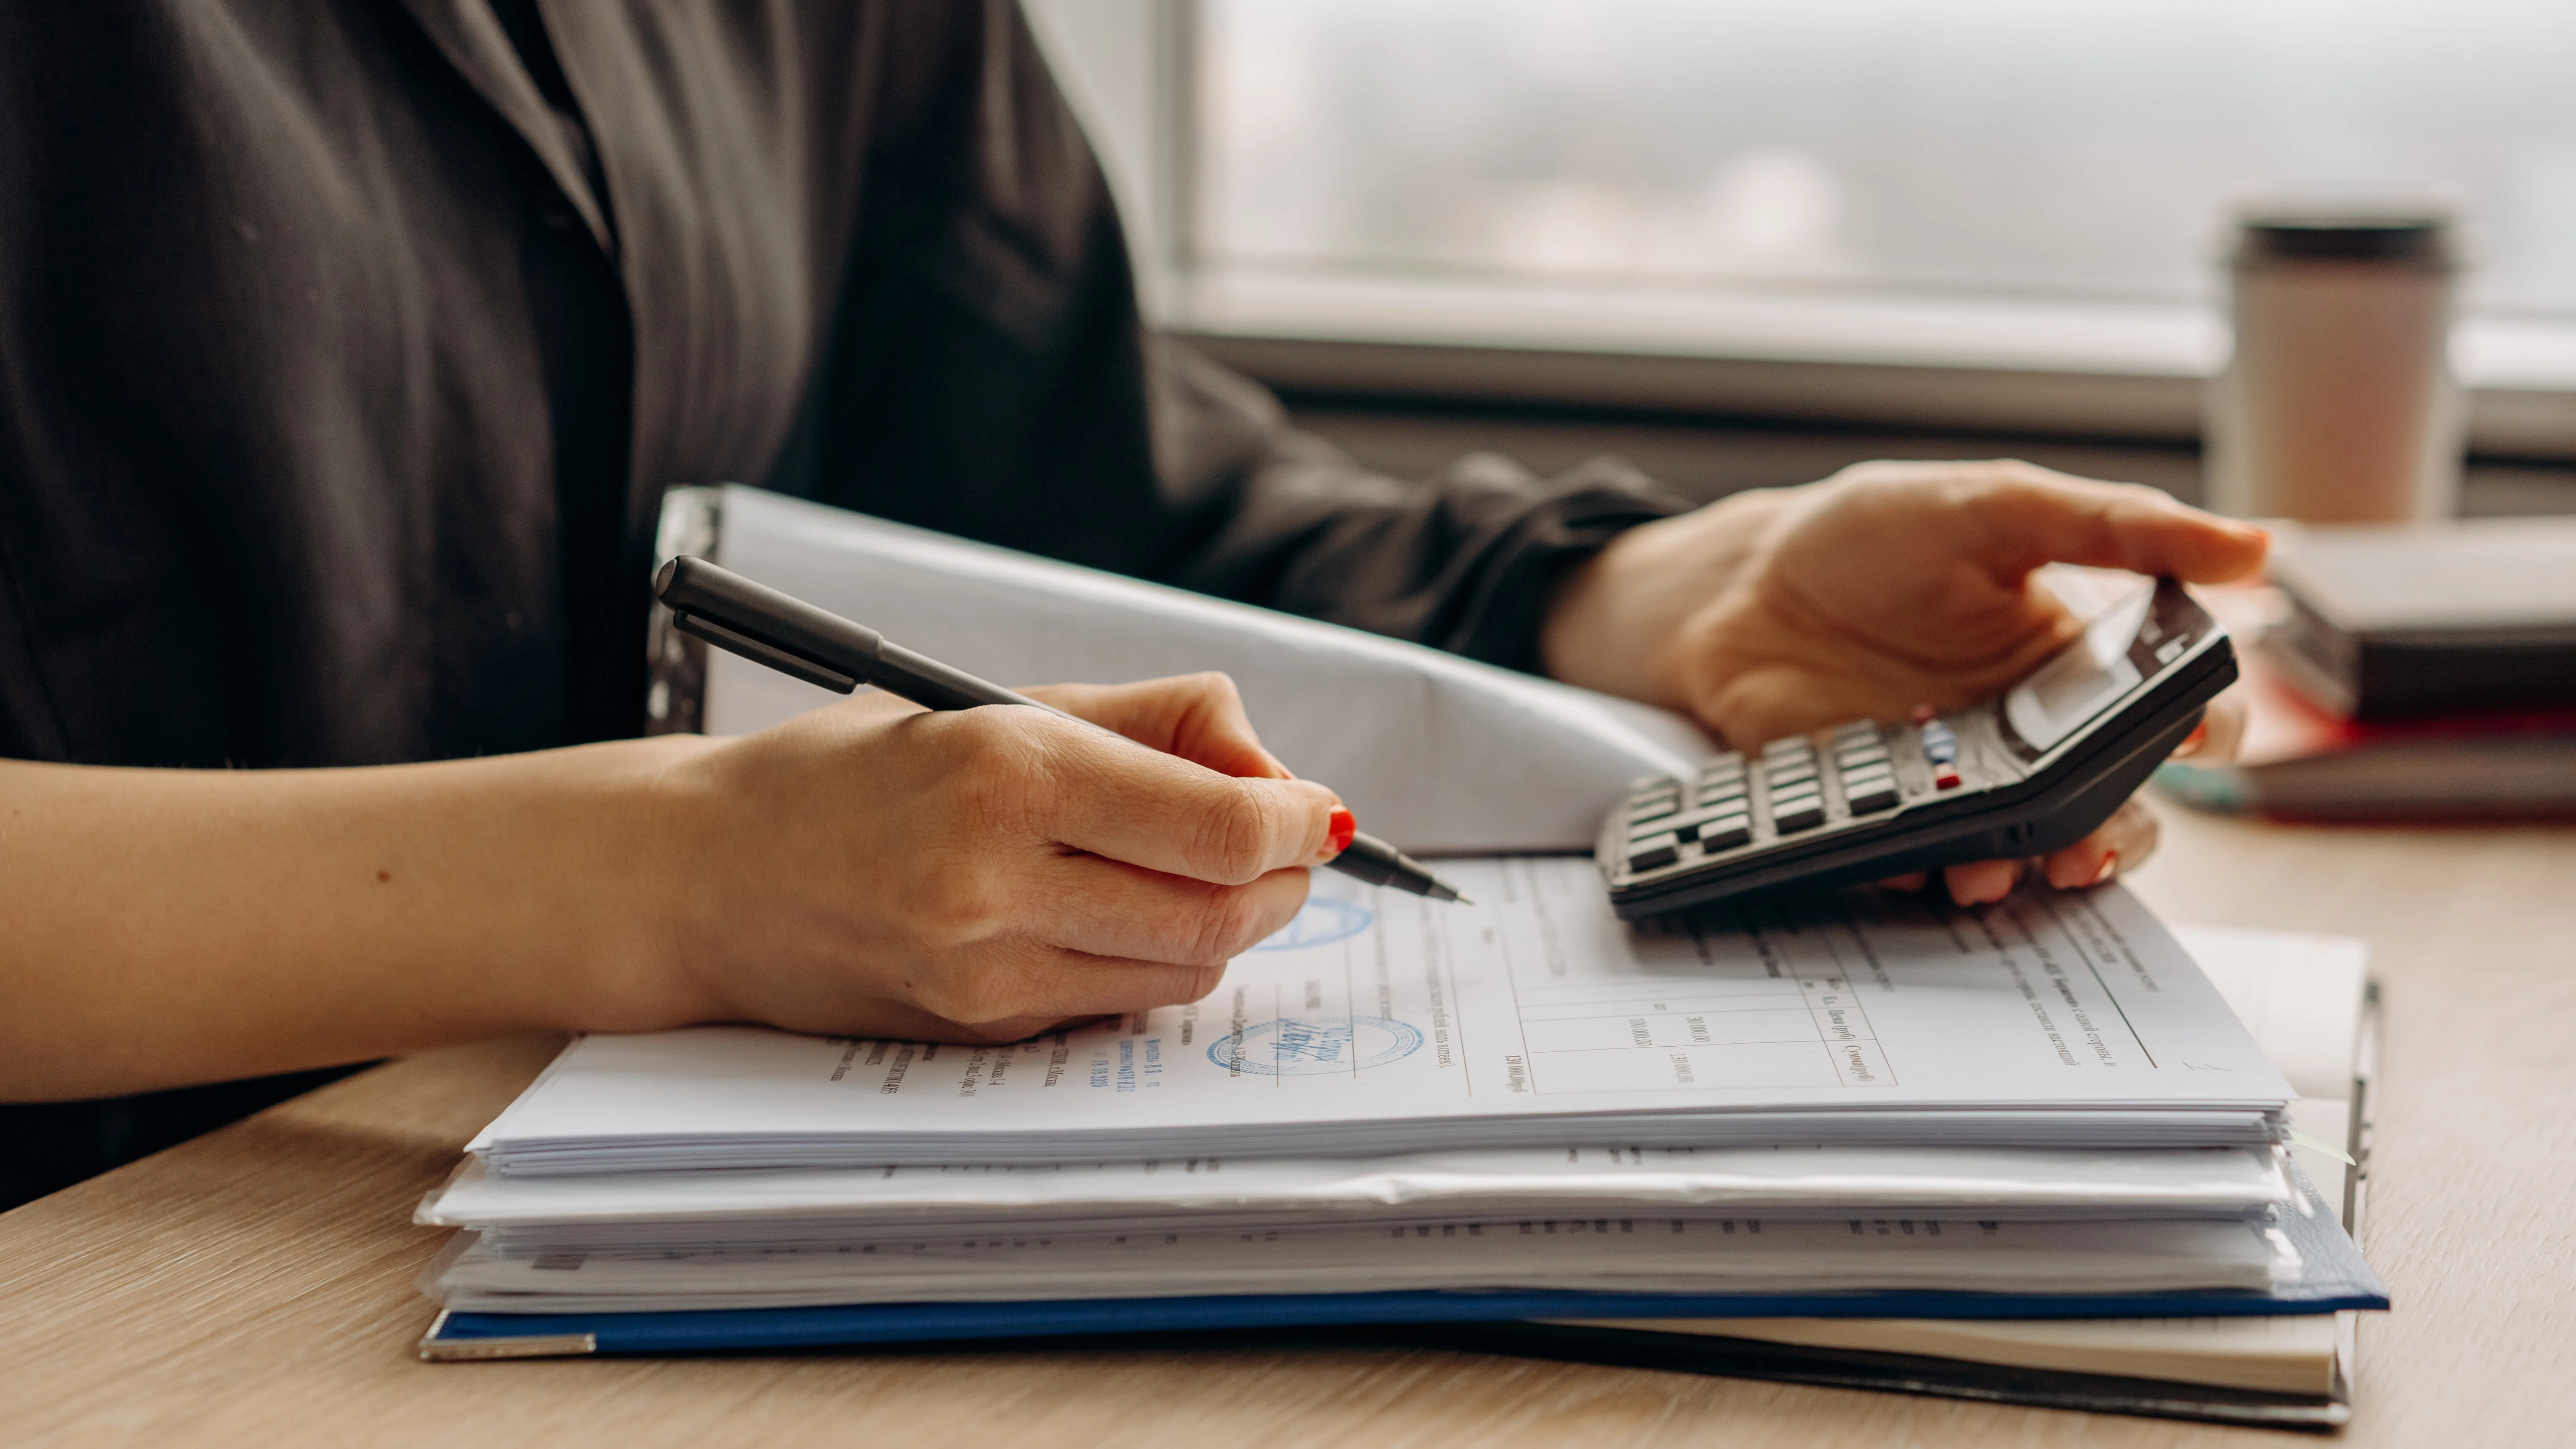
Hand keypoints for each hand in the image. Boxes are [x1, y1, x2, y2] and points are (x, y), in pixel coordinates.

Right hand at [649, 673, 1342, 1043]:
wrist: (706, 875)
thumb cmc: (855, 773)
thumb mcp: (1002, 704)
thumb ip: (1155, 723)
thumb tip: (1275, 775)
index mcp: (1010, 774)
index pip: (1222, 828)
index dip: (1296, 822)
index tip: (1313, 809)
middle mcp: (997, 881)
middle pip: (1222, 914)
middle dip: (1280, 881)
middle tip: (1282, 847)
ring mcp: (985, 970)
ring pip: (1183, 972)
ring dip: (1228, 927)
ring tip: (1204, 876)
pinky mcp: (975, 1030)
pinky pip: (1115, 1005)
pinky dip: (1152, 963)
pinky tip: (1119, 916)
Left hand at [1541, 459, 2267, 903]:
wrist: (1739, 586)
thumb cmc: (1869, 535)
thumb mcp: (1995, 505)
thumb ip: (2115, 526)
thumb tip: (2251, 543)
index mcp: (2076, 655)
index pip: (2176, 706)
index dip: (2203, 729)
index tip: (2193, 737)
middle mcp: (2031, 727)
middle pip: (2115, 800)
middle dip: (2119, 830)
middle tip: (2094, 838)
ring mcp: (1960, 774)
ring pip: (2032, 845)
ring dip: (2031, 865)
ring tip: (2006, 868)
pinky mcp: (1887, 808)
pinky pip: (1926, 857)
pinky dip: (1928, 867)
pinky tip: (1920, 860)